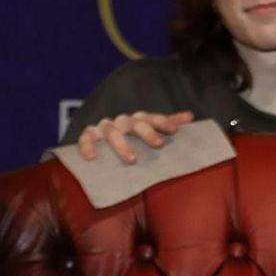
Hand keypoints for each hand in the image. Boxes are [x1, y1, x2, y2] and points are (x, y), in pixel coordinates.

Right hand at [76, 111, 194, 163]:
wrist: (105, 144)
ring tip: (132, 159)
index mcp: (138, 120)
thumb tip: (190, 116)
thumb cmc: (134, 141)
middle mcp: (122, 122)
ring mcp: (105, 127)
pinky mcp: (89, 135)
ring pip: (111, 130)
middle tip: (159, 145)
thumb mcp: (151, 132)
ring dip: (121, 143)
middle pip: (133, 122)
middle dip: (146, 132)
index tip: (174, 130)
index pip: (151, 117)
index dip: (162, 121)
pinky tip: (92, 158)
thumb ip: (169, 124)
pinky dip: (87, 145)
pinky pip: (86, 137)